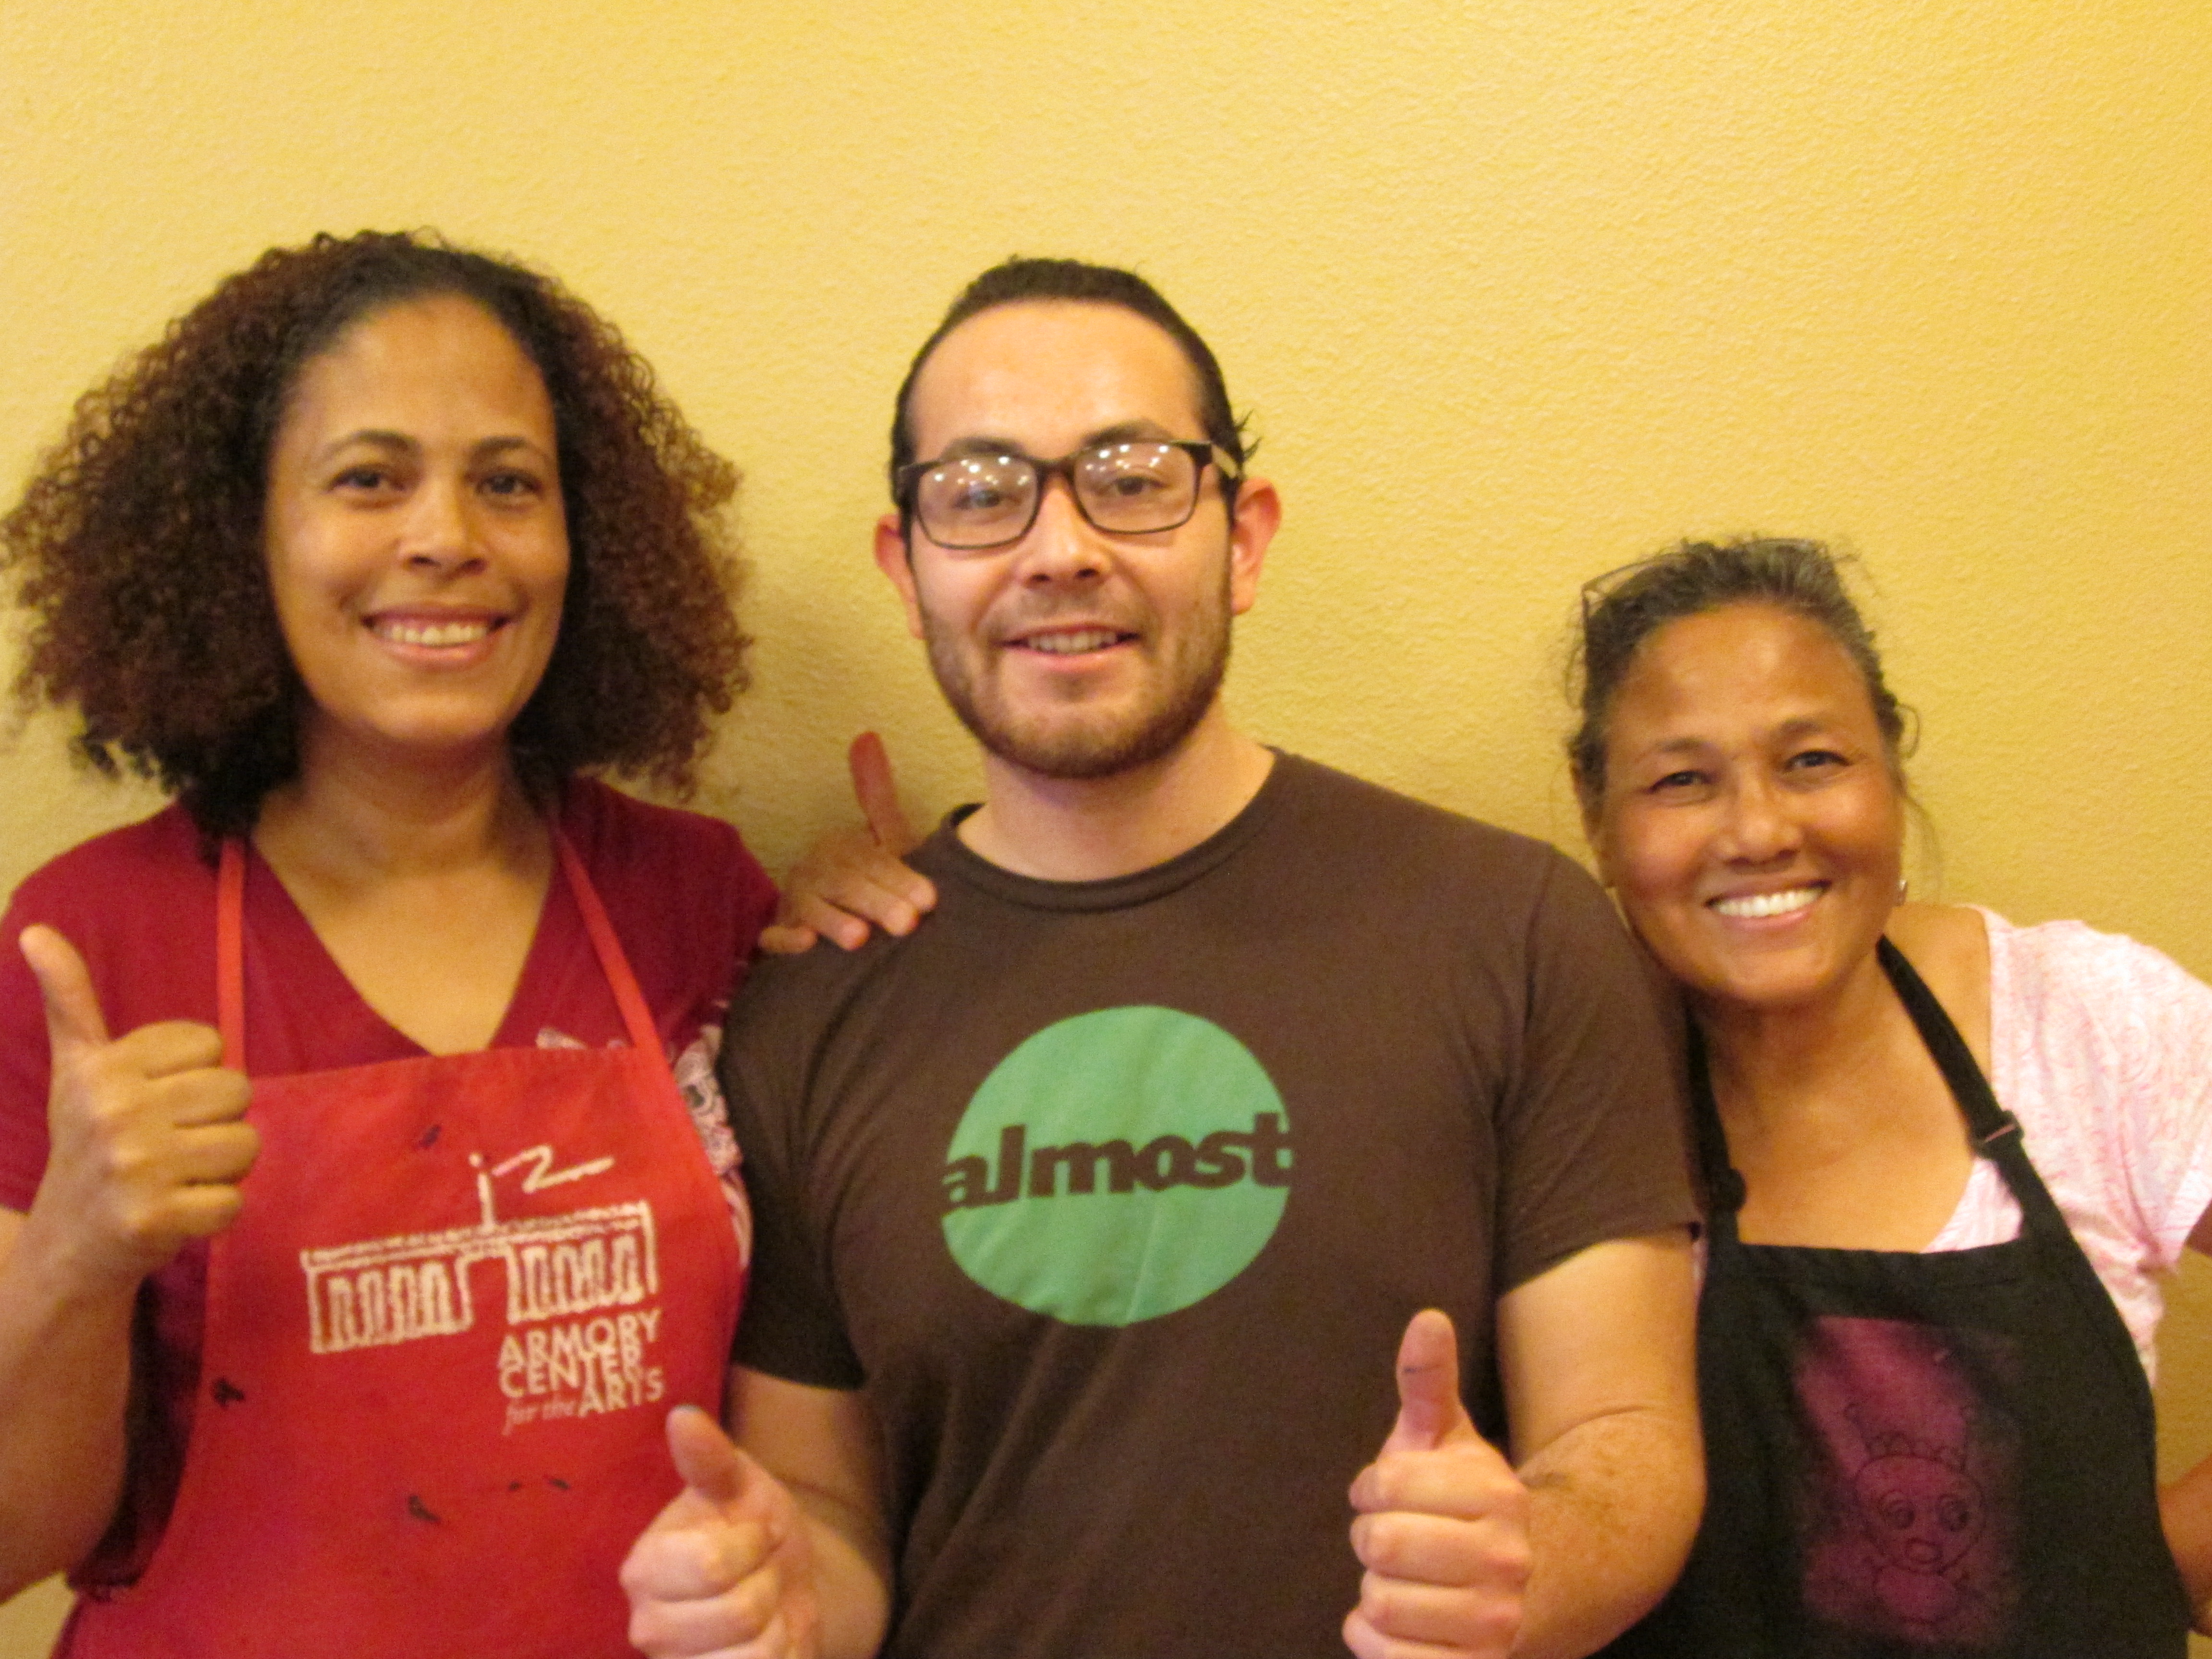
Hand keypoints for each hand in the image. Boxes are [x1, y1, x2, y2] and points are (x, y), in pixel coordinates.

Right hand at [20, 925, 256, 1287]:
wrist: (68, 1241)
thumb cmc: (88, 1142)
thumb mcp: (76, 1067)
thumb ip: (69, 999)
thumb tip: (36, 931)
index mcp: (102, 1069)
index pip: (212, 1045)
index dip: (197, 1075)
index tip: (157, 1101)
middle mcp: (113, 1113)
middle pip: (237, 1092)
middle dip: (217, 1121)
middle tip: (173, 1144)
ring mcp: (134, 1168)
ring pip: (245, 1145)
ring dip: (223, 1167)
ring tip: (178, 1176)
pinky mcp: (155, 1219)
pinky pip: (235, 1202)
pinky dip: (217, 1212)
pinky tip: (178, 1211)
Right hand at [623, 1405, 820, 1657]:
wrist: (783, 1585)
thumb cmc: (753, 1527)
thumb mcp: (740, 1485)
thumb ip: (711, 1457)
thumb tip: (682, 1415)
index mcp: (644, 1568)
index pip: (713, 1565)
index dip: (756, 1543)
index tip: (759, 1532)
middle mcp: (648, 1626)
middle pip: (740, 1612)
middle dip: (771, 1582)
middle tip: (763, 1571)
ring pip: (757, 1653)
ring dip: (783, 1622)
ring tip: (768, 1607)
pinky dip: (788, 1654)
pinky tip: (775, 1641)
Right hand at [760, 732, 936, 954]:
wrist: (842, 919)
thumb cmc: (872, 880)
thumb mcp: (884, 839)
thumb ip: (876, 795)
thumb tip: (867, 734)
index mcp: (841, 846)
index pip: (871, 858)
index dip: (899, 877)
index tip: (929, 899)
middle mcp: (814, 868)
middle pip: (844, 883)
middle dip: (877, 902)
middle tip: (906, 924)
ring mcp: (795, 900)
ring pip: (811, 908)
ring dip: (833, 921)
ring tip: (860, 938)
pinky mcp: (779, 933)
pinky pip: (775, 937)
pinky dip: (786, 941)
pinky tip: (805, 945)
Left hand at [1345, 1310, 1529, 1658]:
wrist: (1528, 1592)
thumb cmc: (1461, 1508)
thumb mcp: (1445, 1441)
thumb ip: (1428, 1381)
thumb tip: (1426, 1317)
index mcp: (1498, 1495)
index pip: (1384, 1483)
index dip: (1373, 1487)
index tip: (1391, 1494)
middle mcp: (1507, 1562)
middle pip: (1381, 1545)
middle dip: (1372, 1541)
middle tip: (1395, 1542)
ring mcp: (1496, 1625)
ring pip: (1379, 1603)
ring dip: (1376, 1593)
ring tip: (1408, 1583)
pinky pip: (1387, 1658)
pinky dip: (1375, 1640)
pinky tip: (1401, 1625)